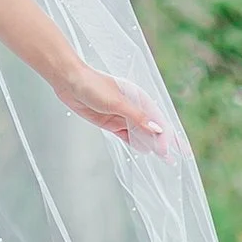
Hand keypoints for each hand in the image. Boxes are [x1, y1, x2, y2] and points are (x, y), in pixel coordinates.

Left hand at [56, 62, 172, 154]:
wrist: (70, 83)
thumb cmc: (94, 85)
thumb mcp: (117, 102)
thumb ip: (137, 117)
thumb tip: (157, 129)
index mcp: (139, 98)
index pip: (158, 119)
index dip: (166, 135)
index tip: (171, 150)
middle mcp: (132, 107)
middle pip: (151, 127)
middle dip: (161, 142)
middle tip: (171, 159)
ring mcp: (121, 116)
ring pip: (139, 133)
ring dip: (150, 144)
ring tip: (162, 158)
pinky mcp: (110, 123)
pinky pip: (126, 135)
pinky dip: (135, 143)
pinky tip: (143, 150)